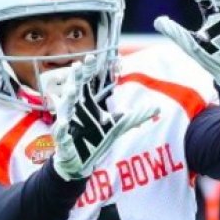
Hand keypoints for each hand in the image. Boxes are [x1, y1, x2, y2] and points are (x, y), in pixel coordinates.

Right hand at [52, 61, 158, 180]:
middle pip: (73, 89)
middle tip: (78, 65)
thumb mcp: (120, 124)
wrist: (82, 161)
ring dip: (67, 99)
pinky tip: (64, 124)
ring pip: (65, 108)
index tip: (91, 58)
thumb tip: (158, 108)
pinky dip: (61, 128)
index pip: (85, 82)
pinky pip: (60, 132)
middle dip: (75, 78)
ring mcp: (67, 123)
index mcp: (85, 102)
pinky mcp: (63, 139)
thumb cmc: (96, 138)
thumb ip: (137, 115)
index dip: (87, 70)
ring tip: (72, 90)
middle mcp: (74, 109)